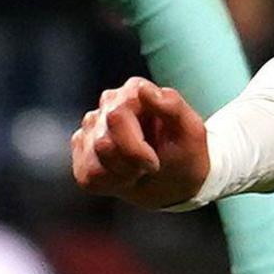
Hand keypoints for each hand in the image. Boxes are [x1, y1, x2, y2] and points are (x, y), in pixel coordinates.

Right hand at [71, 77, 209, 210]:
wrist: (178, 181)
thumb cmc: (186, 153)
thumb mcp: (191, 132)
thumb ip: (172, 106)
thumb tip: (144, 89)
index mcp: (134, 91)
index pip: (117, 117)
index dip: (135, 150)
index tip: (154, 163)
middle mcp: (109, 103)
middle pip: (104, 143)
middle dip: (130, 164)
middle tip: (150, 167)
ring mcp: (92, 126)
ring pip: (93, 161)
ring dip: (121, 174)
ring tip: (138, 170)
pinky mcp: (82, 149)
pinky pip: (85, 174)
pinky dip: (108, 184)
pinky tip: (123, 176)